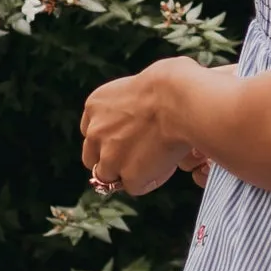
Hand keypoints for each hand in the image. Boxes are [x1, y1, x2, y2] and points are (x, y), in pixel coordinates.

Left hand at [81, 64, 210, 195]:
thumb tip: (152, 106)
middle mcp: (95, 131)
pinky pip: (135, 186)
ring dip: (128, 172)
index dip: (109, 138)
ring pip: (109, 176)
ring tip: (155, 162)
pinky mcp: (128, 175)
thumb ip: (133, 102)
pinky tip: (166, 167)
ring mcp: (109, 156)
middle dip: (111, 159)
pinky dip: (149, 180)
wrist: (179, 99)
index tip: (127, 139)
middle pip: (93, 158)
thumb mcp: (140, 84)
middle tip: (136, 157)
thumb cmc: (172, 83)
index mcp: (95, 105)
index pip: (91, 131)